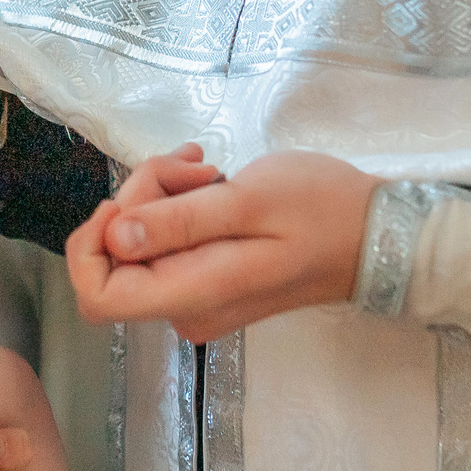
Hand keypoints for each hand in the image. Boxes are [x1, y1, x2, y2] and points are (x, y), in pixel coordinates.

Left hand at [67, 149, 378, 343]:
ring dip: (164, 191)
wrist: (377, 232)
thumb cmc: (322, 211)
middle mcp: (185, 307)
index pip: (97, 296)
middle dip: (142, 195)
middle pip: (119, 253)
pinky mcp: (208, 275)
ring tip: (210, 166)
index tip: (128, 199)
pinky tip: (211, 176)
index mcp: (190, 297)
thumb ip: (178, 223)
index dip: (92, 242)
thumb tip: (115, 239)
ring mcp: (196, 293)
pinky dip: (179, 200)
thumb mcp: (248, 202)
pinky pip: (168, 238)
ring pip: (142, 238)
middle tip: (194, 164)